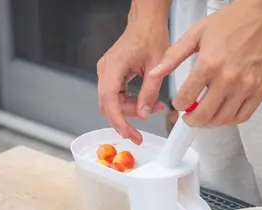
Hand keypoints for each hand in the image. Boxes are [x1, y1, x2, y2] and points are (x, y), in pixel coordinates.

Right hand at [97, 10, 168, 143]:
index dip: (117, 119)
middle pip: (108, 105)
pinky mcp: (112, 75)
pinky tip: (146, 102)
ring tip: (154, 108)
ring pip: (112, 103)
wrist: (146, 23)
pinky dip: (130, 103)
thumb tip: (144, 114)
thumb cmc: (151, 37)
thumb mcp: (156, 68)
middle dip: (125, 120)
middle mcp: (105, 70)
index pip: (109, 99)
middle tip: (140, 134)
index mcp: (114, 66)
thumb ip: (149, 93)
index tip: (127, 133)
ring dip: (130, 111)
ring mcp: (106, 73)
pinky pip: (116, 96)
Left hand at [149, 0, 261, 127]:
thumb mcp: (197, 33)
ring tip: (205, 116)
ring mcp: (246, 87)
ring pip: (223, 119)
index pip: (186, 98)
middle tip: (189, 117)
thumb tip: (156, 72)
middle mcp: (228, 78)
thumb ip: (173, 56)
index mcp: (209, 64)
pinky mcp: (260, 90)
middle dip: (192, 120)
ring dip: (210, 123)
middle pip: (204, 115)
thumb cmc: (234, 21)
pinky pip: (243, 116)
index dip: (178, 105)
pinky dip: (230, 120)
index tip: (180, 104)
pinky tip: (224, 114)